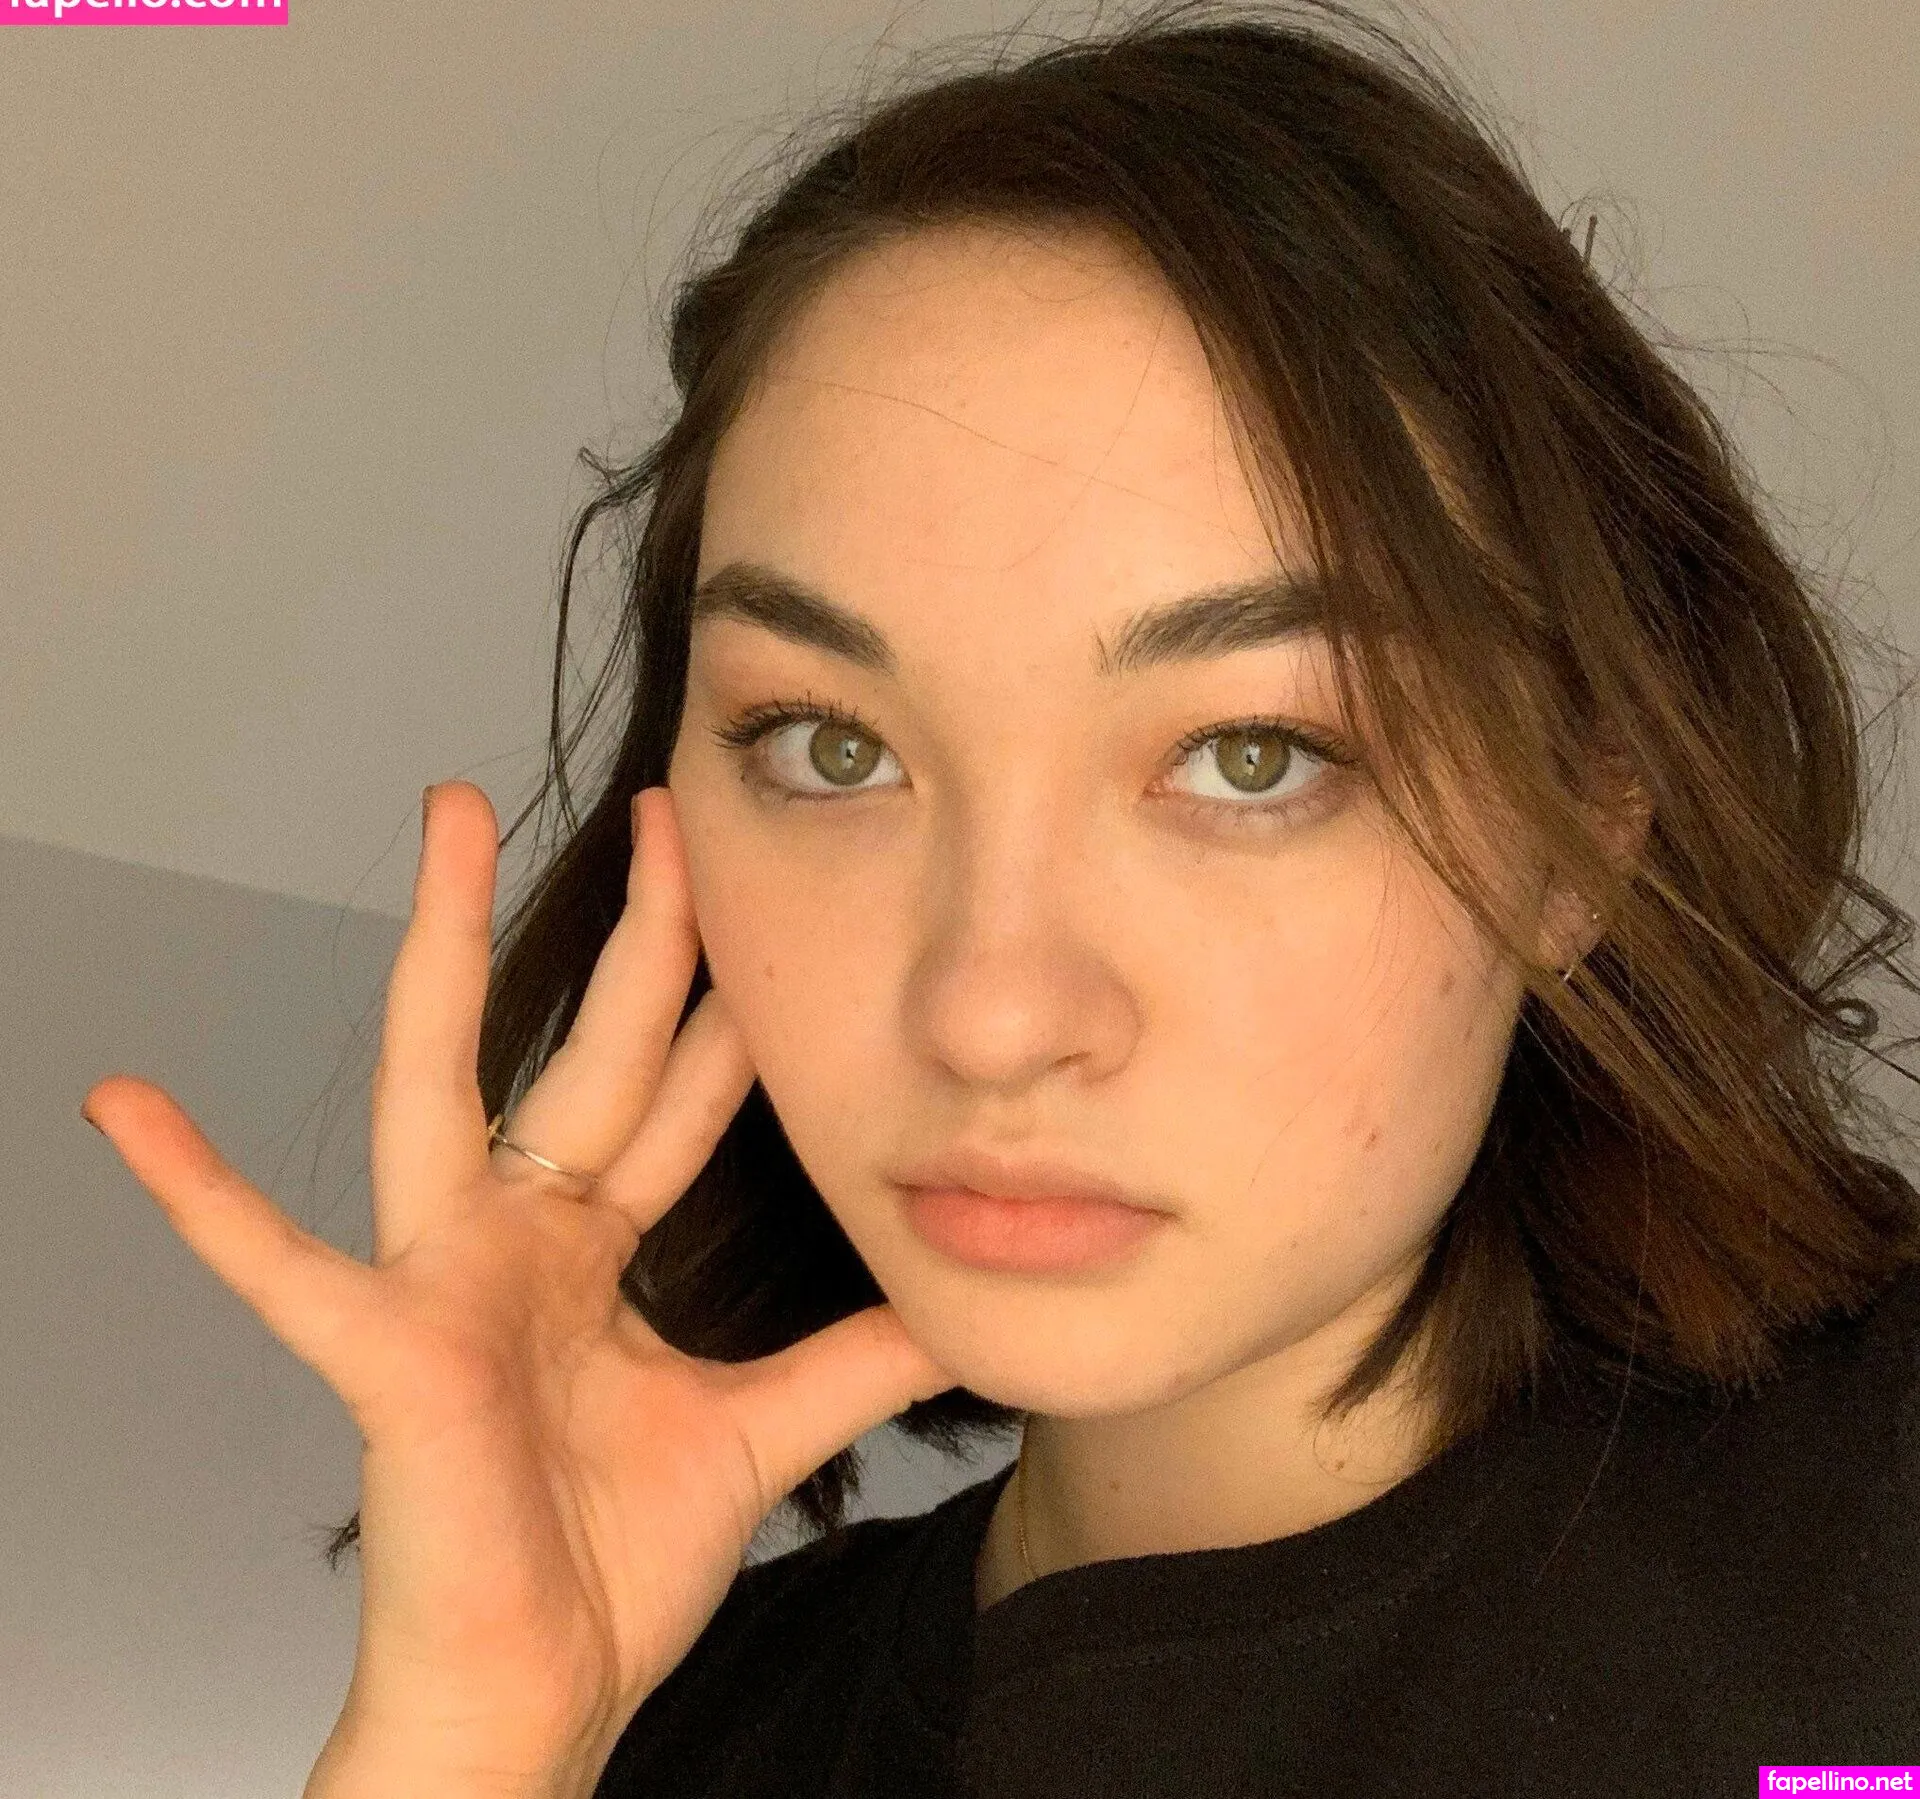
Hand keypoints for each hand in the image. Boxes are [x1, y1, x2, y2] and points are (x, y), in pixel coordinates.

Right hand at [82, 780, 956, 1790]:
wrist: (533, 1693)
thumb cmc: (612, 1566)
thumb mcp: (765, 1430)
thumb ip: (861, 1357)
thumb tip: (970, 1302)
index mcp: (594, 1250)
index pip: (675, 1097)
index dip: (720, 1007)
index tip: (760, 910)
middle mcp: (520, 1237)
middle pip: (582, 1045)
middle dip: (631, 927)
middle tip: (667, 808)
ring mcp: (446, 1277)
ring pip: (445, 1078)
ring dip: (441, 945)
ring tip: (447, 816)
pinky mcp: (386, 1347)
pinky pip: (276, 1264)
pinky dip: (198, 1193)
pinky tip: (124, 1105)